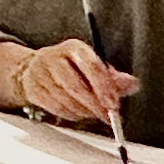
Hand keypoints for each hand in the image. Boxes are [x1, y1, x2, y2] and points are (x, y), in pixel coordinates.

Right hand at [9, 38, 137, 125]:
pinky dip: (69, 114)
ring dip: (82, 111)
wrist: (34, 67)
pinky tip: (78, 114)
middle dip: (93, 104)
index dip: (104, 87)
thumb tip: (131, 84)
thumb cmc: (70, 68)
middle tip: (106, 115)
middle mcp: (54, 57)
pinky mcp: (32, 88)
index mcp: (74, 48)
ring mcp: (40, 72)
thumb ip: (114, 77)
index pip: (91, 66)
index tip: (113, 104)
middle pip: (74, 85)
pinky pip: (53, 106)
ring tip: (93, 114)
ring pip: (63, 98)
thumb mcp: (93, 66)